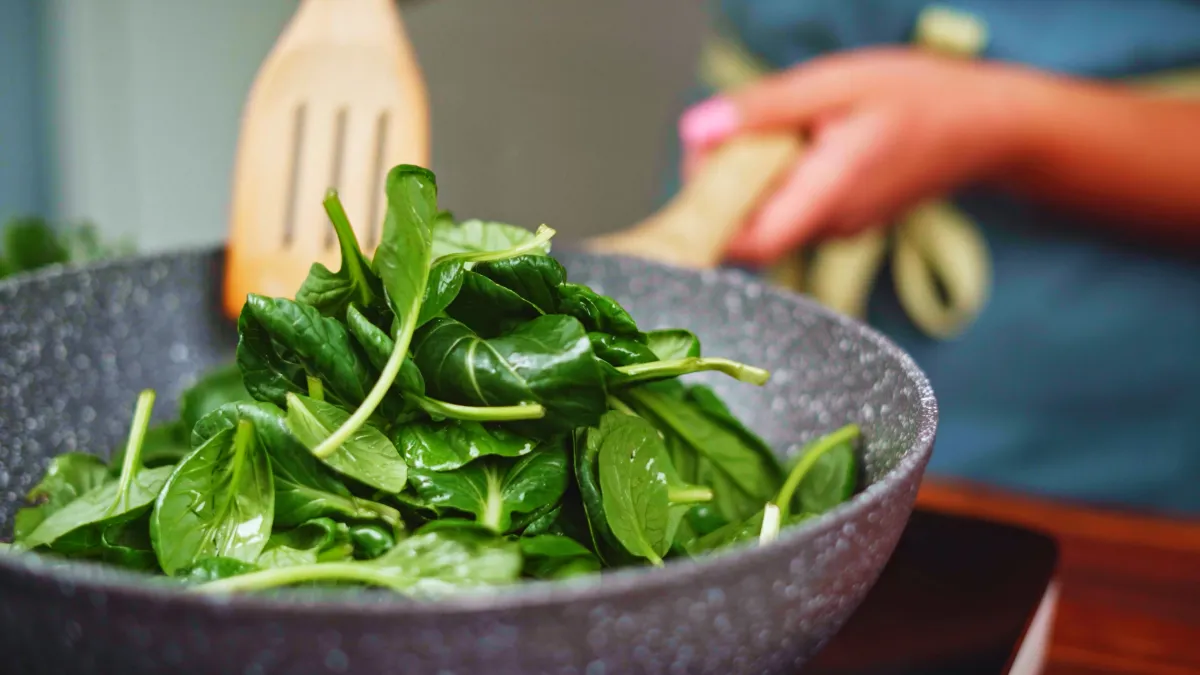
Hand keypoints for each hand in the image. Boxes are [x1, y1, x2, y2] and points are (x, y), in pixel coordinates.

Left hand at [679, 48, 1057, 263]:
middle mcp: (831, 227)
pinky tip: (796, 141)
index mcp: (828, 196)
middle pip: (747, 231)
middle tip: (727, 129)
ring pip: (768, 218)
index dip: (705, 217)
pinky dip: (777, 178)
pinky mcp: (843, 219)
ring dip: (749, 179)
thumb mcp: (835, 84)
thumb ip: (764, 110)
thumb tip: (695, 129)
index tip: (696, 167)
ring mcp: (839, 229)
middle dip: (721, 185)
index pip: (745, 244)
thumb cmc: (921, 97)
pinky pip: (791, 208)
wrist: (989, 124)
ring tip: (769, 128)